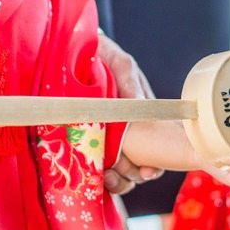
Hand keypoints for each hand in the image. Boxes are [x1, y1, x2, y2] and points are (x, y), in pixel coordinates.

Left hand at [97, 33, 163, 193]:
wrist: (73, 49)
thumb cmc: (103, 54)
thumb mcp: (120, 64)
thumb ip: (130, 82)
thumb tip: (140, 105)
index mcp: (142, 116)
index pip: (155, 149)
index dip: (153, 165)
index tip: (147, 171)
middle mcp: (128, 131)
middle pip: (137, 165)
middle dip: (131, 175)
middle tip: (119, 173)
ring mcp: (107, 137)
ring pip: (119, 171)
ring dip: (116, 180)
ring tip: (106, 176)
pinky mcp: (85, 140)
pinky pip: (94, 165)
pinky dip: (96, 174)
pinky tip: (93, 174)